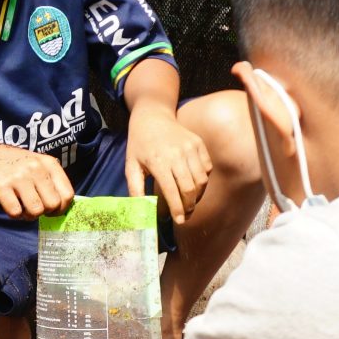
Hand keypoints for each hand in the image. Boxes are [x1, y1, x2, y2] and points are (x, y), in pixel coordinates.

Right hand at [0, 141, 73, 218]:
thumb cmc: (15, 165)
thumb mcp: (38, 165)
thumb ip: (51, 182)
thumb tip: (62, 208)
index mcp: (49, 163)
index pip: (67, 194)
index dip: (61, 208)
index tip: (51, 210)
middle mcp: (36, 168)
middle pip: (53, 204)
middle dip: (44, 212)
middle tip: (34, 207)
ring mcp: (18, 176)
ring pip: (36, 210)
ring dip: (29, 215)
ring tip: (22, 207)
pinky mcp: (1, 186)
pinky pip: (15, 212)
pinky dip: (14, 214)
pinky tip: (11, 204)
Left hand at [127, 109, 212, 223]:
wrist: (152, 117)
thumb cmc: (140, 144)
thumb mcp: (131, 166)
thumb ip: (135, 189)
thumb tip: (141, 211)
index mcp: (158, 161)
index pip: (172, 191)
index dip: (177, 209)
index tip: (179, 221)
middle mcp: (177, 154)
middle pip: (190, 188)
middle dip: (189, 206)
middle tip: (185, 215)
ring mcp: (190, 148)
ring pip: (201, 180)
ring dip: (197, 195)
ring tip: (189, 202)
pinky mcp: (199, 144)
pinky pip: (207, 168)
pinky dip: (203, 180)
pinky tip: (194, 185)